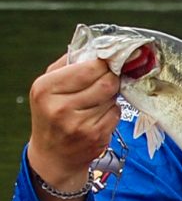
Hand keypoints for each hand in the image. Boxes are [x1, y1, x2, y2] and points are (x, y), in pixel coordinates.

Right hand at [27, 55, 120, 200]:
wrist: (53, 154)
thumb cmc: (51, 113)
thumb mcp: (48, 86)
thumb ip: (69, 64)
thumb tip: (98, 46)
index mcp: (46, 88)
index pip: (89, 67)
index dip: (105, 63)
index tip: (110, 61)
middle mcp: (60, 107)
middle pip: (107, 82)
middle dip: (113, 78)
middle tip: (111, 78)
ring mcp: (79, 124)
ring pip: (113, 98)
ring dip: (111, 96)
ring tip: (98, 100)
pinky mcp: (96, 137)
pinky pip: (116, 114)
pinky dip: (112, 111)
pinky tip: (99, 115)